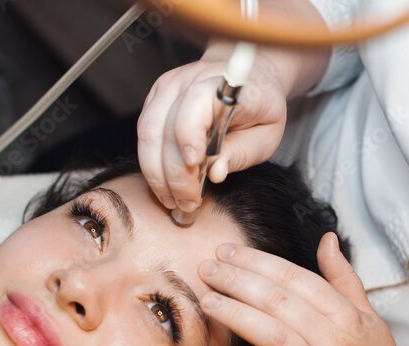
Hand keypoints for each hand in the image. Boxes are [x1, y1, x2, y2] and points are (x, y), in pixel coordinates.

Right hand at [137, 51, 289, 212]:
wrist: (249, 79)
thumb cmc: (260, 111)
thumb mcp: (265, 135)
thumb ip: (241, 153)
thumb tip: (215, 173)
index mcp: (223, 84)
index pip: (196, 104)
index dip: (189, 135)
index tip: (193, 165)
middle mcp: (190, 79)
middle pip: (166, 126)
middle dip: (173, 172)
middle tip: (187, 203)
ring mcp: (168, 87)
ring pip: (147, 133)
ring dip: (156, 173)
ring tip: (173, 201)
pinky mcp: (155, 99)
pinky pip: (143, 135)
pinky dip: (151, 164)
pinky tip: (165, 186)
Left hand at [197, 232, 408, 345]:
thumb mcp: (368, 319)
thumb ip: (343, 279)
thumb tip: (327, 239)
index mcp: (347, 317)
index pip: (296, 279)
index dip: (259, 261)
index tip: (227, 251)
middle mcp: (335, 343)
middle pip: (280, 302)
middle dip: (239, 281)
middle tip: (206, 268)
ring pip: (275, 338)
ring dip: (238, 316)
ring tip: (208, 302)